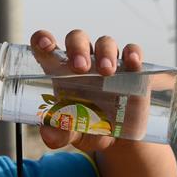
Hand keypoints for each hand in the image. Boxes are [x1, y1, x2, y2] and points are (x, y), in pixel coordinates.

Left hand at [29, 29, 143, 152]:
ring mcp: (107, 62)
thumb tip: (48, 133)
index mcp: (61, 72)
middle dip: (77, 49)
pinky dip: (133, 52)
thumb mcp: (73, 134)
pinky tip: (132, 62)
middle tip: (79, 68)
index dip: (43, 39)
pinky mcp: (131, 68)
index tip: (45, 44)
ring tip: (106, 71)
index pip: (46, 46)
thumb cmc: (88, 129)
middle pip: (77, 39)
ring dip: (105, 52)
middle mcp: (84, 62)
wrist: (119, 138)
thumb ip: (59, 135)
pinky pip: (132, 51)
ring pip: (105, 43)